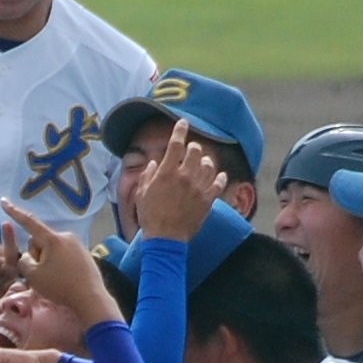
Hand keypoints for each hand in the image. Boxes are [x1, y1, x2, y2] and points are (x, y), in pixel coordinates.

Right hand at [0, 200, 120, 327]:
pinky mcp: (84, 254)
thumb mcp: (33, 276)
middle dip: (37, 255)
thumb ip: (23, 261)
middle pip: (40, 241)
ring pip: (51, 249)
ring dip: (47, 262)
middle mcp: (66, 236)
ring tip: (55, 280)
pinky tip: (64, 279)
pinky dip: (59, 265)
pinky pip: (63, 255)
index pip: (29, 222)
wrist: (91, 299)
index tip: (4, 201)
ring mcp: (77, 244)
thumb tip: (28, 257)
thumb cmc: (60, 287)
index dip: (14, 212)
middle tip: (43, 275)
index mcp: (52, 239)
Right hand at [135, 119, 222, 242]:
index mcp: (167, 173)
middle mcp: (185, 177)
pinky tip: (219, 176)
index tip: (183, 122)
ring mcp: (198, 188)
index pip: (176, 144)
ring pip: (209, 165)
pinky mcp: (208, 200)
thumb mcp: (141, 194)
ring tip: (203, 164)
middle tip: (190, 151)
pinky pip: (219, 183)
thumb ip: (147, 175)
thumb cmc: (150, 217)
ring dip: (205, 161)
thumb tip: (153, 164)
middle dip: (192, 148)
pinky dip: (220, 177)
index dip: (180, 130)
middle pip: (195, 151)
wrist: (165, 240)